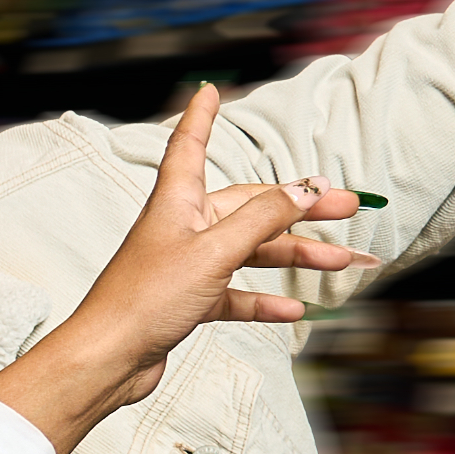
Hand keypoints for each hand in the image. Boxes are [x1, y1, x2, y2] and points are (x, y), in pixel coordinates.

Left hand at [0, 86, 371, 453]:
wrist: (107, 361)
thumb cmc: (145, 299)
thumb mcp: (214, 251)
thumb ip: (263, 219)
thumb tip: (306, 190)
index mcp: (179, 201)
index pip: (190, 145)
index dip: (201, 117)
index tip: (209, 92)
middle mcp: (183, 227)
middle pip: (251, 207)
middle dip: (302, 207)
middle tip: (348, 207)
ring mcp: (187, 266)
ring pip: (252, 252)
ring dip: (297, 257)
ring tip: (344, 261)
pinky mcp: (187, 302)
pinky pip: (236, 295)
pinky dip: (265, 300)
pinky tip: (295, 310)